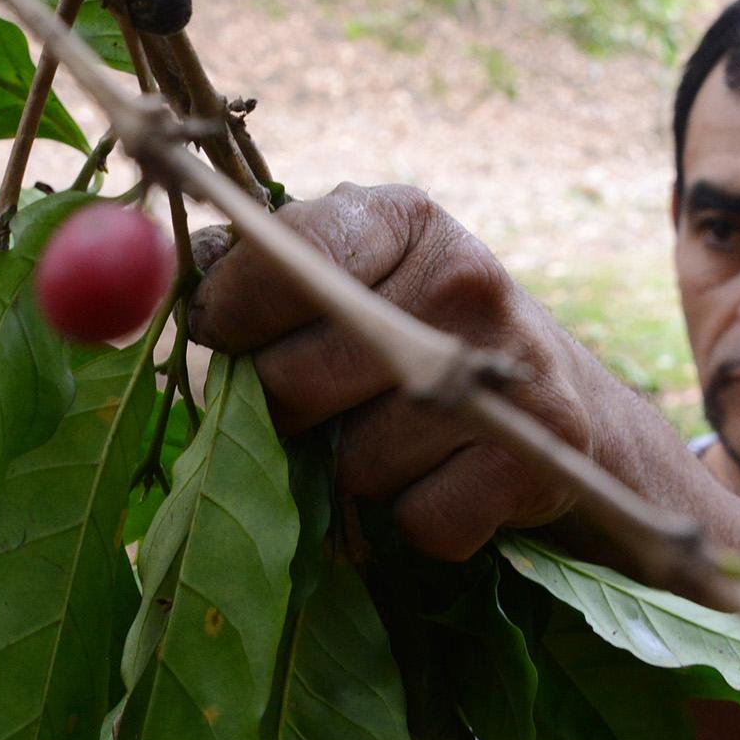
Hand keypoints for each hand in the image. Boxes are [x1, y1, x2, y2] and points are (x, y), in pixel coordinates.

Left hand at [190, 182, 599, 560]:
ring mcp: (503, 368)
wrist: (556, 395)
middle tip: (307, 407)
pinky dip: (411, 521)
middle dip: (280, 412)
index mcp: (403, 218)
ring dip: (350, 474)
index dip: (232, 307)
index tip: (217, 332)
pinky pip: (418, 520)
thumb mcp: (353, 269)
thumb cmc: (413, 326)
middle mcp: (462, 279)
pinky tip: (436, 478)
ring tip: (386, 437)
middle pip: (297, 378)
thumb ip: (267, 269)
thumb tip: (183, 273)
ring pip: (354, 463)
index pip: (289, 257)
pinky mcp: (535, 456)